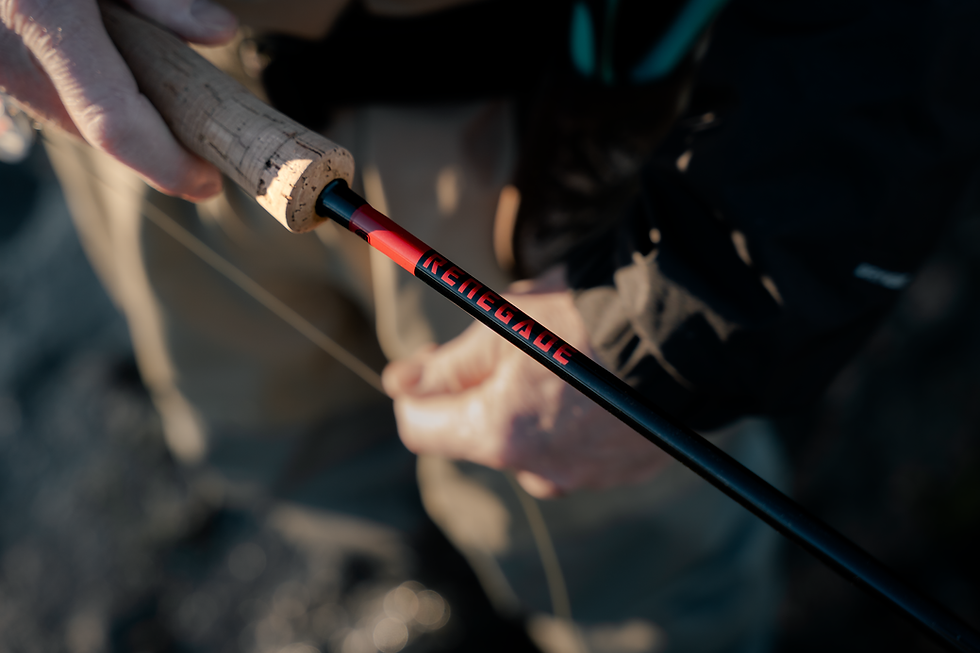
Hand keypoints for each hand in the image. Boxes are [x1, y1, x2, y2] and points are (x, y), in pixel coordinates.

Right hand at [0, 0, 237, 199]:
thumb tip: (220, 33)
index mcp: (42, 17)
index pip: (115, 124)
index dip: (166, 164)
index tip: (206, 182)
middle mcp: (6, 50)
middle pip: (93, 129)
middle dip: (150, 143)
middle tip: (195, 132)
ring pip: (65, 117)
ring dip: (115, 117)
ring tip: (155, 92)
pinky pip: (40, 94)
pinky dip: (79, 94)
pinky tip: (104, 65)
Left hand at [383, 267, 672, 498]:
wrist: (686, 334)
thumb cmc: (586, 319)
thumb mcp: (503, 327)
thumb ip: (446, 365)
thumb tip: (397, 383)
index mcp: (497, 435)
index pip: (420, 429)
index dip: (417, 391)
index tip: (431, 363)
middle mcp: (537, 470)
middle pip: (479, 434)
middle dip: (479, 392)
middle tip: (502, 345)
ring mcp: (584, 475)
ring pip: (530, 442)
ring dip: (530, 406)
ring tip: (561, 355)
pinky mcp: (622, 470)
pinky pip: (577, 447)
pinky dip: (574, 419)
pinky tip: (596, 379)